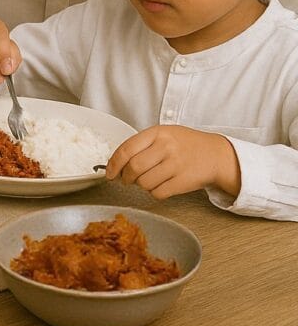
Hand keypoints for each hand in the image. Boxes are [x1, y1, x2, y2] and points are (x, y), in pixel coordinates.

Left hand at [105, 125, 241, 198]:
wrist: (216, 155)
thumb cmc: (185, 145)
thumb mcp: (164, 134)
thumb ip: (141, 144)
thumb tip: (115, 163)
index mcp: (157, 133)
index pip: (126, 149)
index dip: (113, 164)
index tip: (109, 173)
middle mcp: (166, 147)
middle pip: (133, 168)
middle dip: (125, 177)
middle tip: (127, 179)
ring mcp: (176, 165)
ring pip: (144, 183)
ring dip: (141, 185)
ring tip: (148, 179)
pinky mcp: (183, 182)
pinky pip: (158, 193)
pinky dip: (154, 192)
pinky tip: (160, 185)